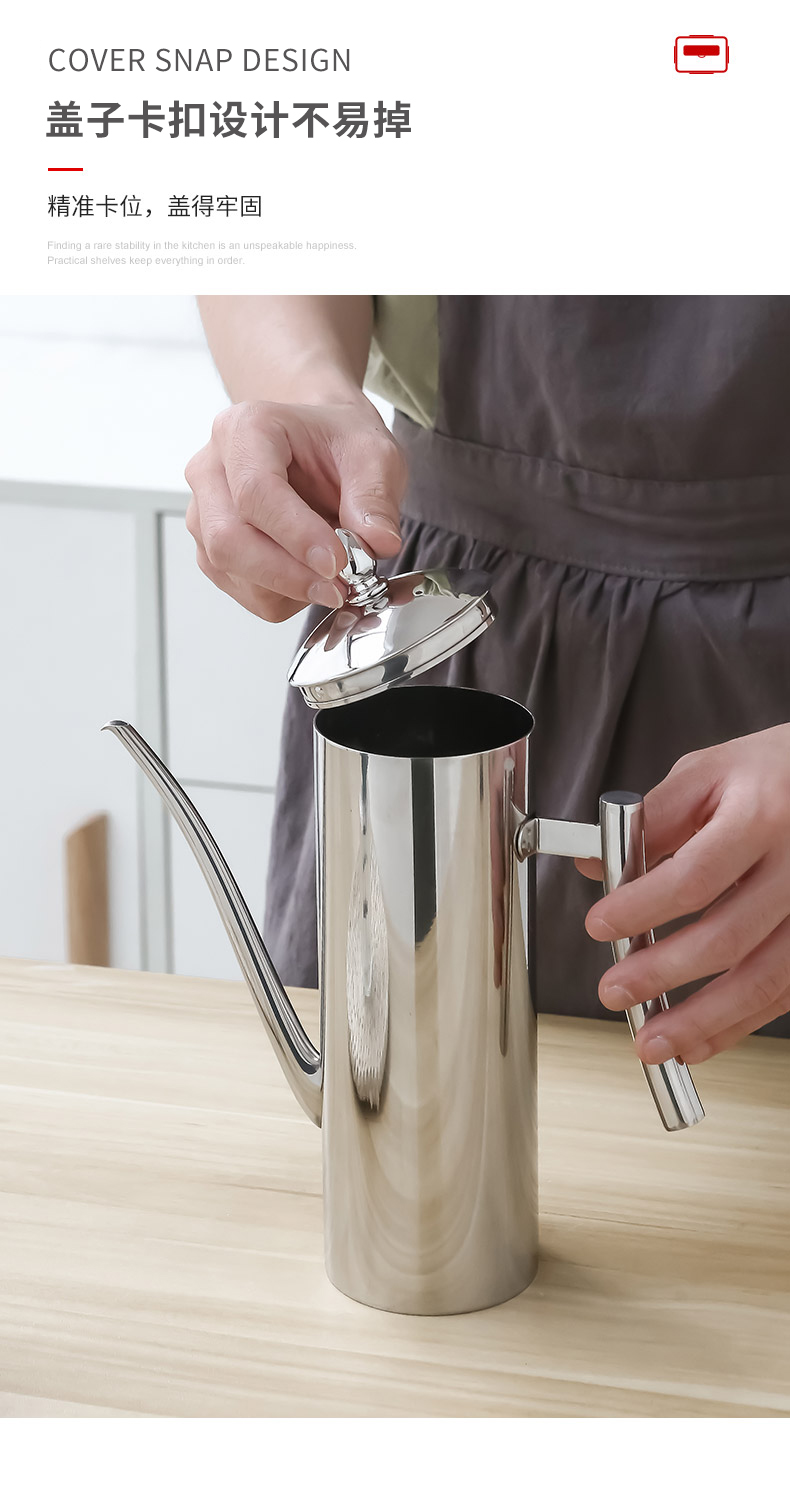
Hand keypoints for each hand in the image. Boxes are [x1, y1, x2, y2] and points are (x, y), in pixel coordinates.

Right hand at [184, 395, 406, 621]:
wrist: (318, 441)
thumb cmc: (336, 440)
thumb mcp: (373, 454)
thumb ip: (375, 497)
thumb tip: (378, 543)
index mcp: (245, 430)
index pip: (255, 492)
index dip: (296, 536)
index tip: (336, 562)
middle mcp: (212, 469)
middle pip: (228, 538)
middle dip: (287, 575)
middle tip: (338, 587)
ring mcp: (204, 510)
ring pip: (228, 568)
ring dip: (285, 589)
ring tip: (332, 579)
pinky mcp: (209, 546)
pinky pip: (237, 587)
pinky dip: (278, 596)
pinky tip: (308, 578)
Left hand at [578, 725, 789, 1064]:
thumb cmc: (774, 774)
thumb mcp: (709, 774)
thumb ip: (651, 820)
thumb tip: (598, 865)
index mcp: (762, 816)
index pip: (696, 875)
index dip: (643, 907)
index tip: (601, 923)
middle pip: (729, 937)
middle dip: (663, 974)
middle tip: (614, 990)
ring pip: (764, 981)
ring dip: (703, 1021)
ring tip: (652, 1040)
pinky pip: (783, 994)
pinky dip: (737, 1025)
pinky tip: (699, 1040)